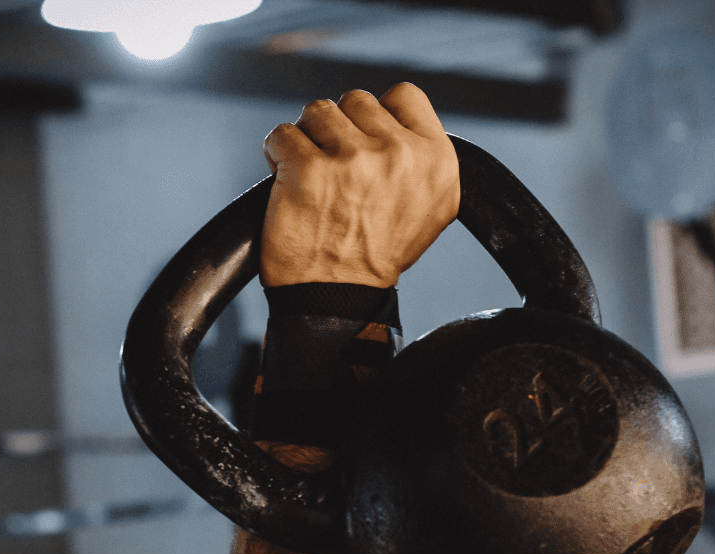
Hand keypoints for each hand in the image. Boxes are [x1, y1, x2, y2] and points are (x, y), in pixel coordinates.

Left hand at [260, 83, 459, 287]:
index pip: (405, 96)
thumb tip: (400, 121)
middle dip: (340, 130)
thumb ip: (421, 158)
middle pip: (356, 101)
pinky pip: (283, 134)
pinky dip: (278, 155)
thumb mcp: (430, 207)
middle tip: (336, 170)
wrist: (337, 298)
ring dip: (308, 140)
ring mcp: (353, 159)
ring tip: (313, 176)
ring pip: (318, 112)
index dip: (378, 115)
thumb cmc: (377, 254)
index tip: (366, 141)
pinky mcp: (308, 169)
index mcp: (436, 161)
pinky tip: (289, 182)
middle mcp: (400, 155)